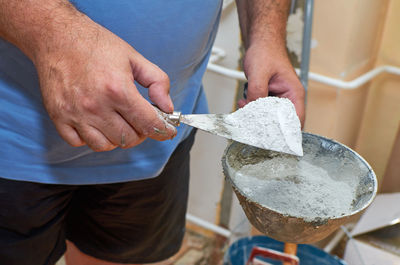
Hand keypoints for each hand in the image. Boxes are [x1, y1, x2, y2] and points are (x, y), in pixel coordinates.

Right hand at [33, 15, 176, 151]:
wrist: (57, 36)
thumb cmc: (96, 45)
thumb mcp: (134, 58)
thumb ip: (157, 82)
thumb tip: (167, 107)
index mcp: (118, 89)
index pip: (148, 123)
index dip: (163, 130)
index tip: (167, 131)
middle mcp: (96, 106)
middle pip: (128, 138)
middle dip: (141, 132)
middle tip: (141, 120)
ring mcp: (75, 113)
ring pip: (105, 146)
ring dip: (117, 138)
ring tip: (120, 122)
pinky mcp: (58, 116)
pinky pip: (79, 143)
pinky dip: (92, 138)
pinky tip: (97, 124)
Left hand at [238, 43, 304, 125]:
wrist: (260, 43)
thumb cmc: (266, 52)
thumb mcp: (259, 73)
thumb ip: (257, 92)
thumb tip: (252, 110)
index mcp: (294, 93)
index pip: (296, 121)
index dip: (286, 133)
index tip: (273, 139)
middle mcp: (288, 98)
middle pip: (281, 122)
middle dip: (265, 125)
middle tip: (251, 124)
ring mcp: (278, 99)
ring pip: (269, 117)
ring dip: (256, 117)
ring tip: (244, 110)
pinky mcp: (268, 98)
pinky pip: (261, 110)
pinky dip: (252, 109)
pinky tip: (243, 104)